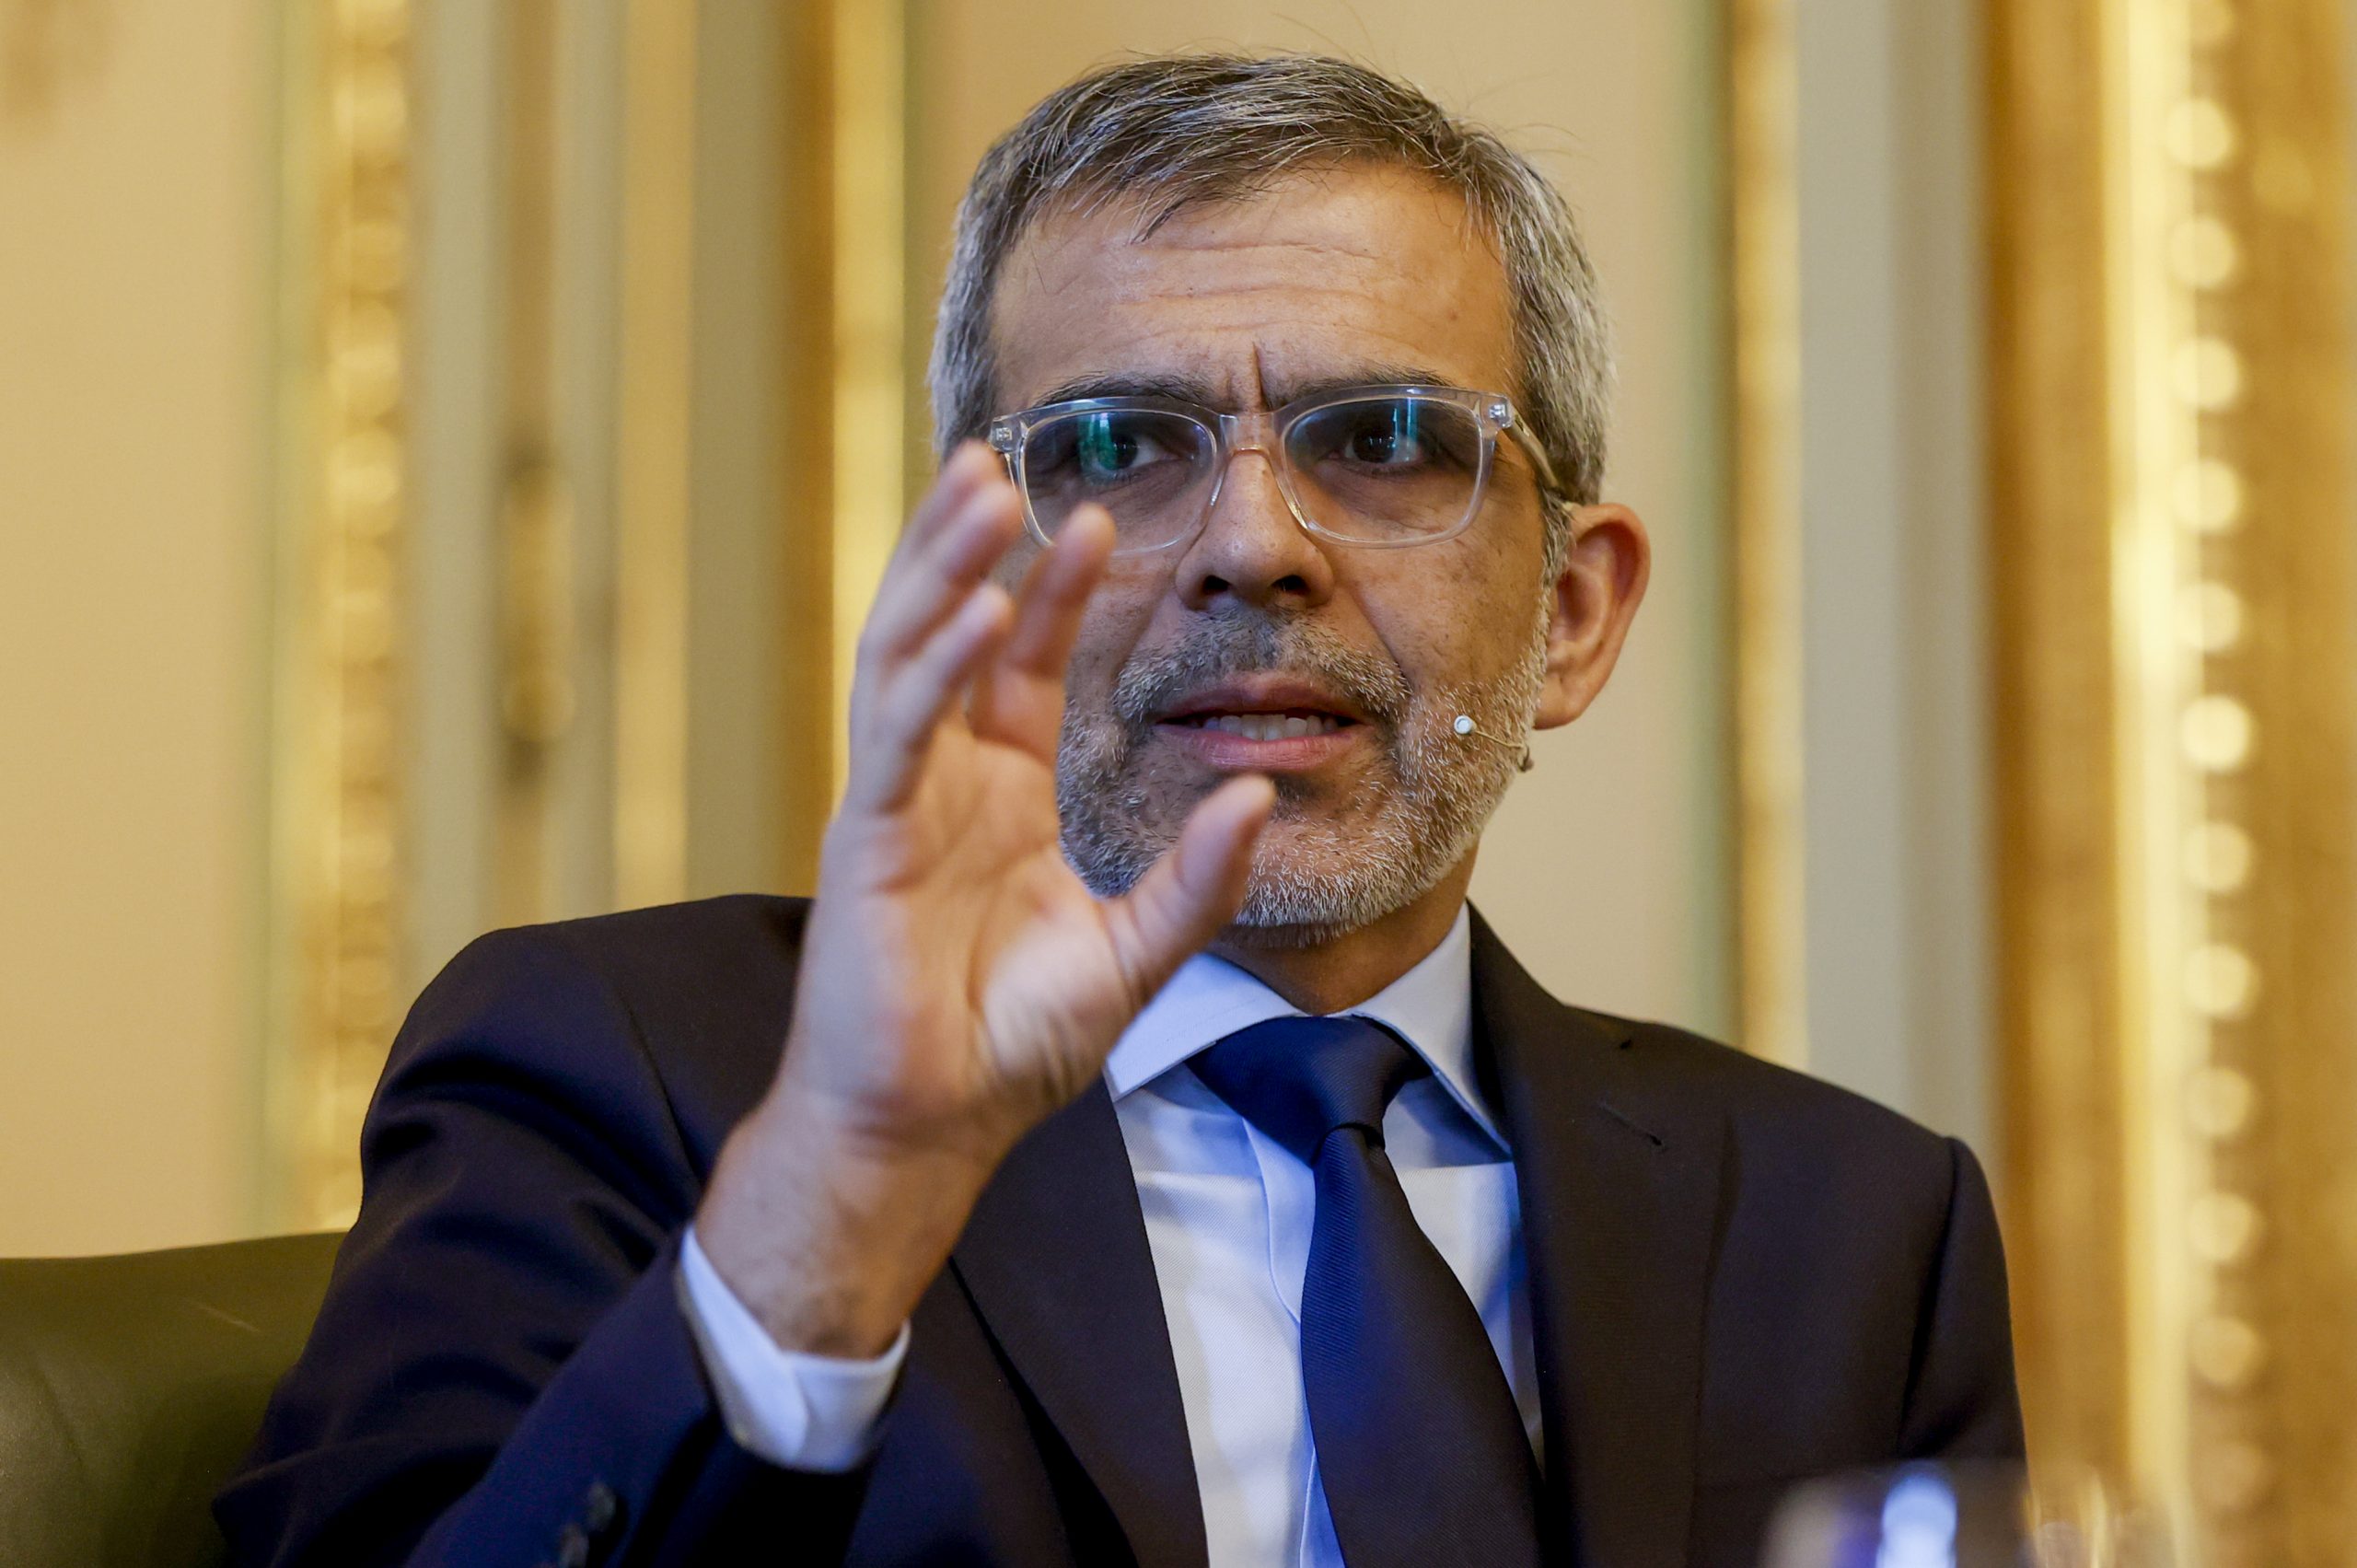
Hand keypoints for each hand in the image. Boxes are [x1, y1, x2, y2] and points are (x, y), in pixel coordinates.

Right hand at [698, 444, 1271, 1355]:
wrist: (931, 1124)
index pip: (1027, 663)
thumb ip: (1193, 879)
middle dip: (976, 544)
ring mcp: (899, 800)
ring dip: (941, 569)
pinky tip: (971, 611)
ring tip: (977, 488)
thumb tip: (1258, 797)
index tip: (1099, 517)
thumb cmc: (1013, 1042)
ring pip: (908, 652)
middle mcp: (947, 778)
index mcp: (1005, 791)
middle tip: (1005, 459)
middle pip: (954, 629)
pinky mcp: (868, 838)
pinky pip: (900, 734)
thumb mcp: (1133, 954)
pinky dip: (933, 667)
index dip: (1056, 591)